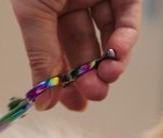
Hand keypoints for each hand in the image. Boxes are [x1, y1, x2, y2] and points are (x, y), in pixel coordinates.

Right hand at [11, 0, 141, 111]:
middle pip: (85, 50)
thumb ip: (41, 54)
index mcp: (47, 9)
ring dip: (110, 64)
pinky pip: (128, 19)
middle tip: (92, 94)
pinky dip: (125, 40)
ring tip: (108, 76)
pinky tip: (116, 55)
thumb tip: (42, 103)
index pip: (57, 52)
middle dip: (90, 76)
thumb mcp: (33, 13)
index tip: (70, 103)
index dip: (65, 81)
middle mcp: (73, 3)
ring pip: (109, 39)